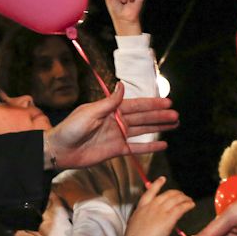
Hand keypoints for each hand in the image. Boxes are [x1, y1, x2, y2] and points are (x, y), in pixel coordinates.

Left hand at [46, 85, 177, 168]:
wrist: (60, 150)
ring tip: (174, 125)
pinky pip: (136, 148)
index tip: (168, 102)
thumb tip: (122, 85)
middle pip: (143, 117)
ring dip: (158, 128)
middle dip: (160, 116)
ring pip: (143, 131)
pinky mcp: (116, 150)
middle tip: (176, 115)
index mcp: (111, 109)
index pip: (137, 105)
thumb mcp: (90, 112)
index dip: (152, 103)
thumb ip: (109, 102)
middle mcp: (117, 121)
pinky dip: (149, 147)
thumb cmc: (71, 128)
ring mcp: (118, 136)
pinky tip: (163, 145)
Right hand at [124, 176, 195, 235]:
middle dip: (176, 193)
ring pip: (175, 199)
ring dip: (184, 198)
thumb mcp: (134, 227)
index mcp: (140, 209)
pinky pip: (181, 208)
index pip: (150, 192)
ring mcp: (160, 211)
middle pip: (166, 195)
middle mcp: (151, 207)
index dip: (157, 184)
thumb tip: (148, 223)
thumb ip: (142, 221)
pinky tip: (191, 205)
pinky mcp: (169, 218)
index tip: (162, 179)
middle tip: (181, 194)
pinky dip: (187, 205)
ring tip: (189, 200)